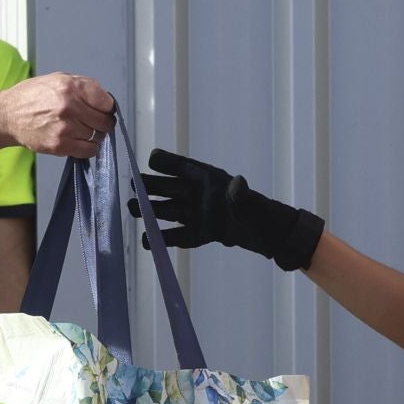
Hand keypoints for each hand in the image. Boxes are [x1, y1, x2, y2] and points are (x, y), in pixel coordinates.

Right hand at [0, 74, 114, 158]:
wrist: (7, 115)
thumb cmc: (31, 96)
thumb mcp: (57, 79)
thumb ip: (82, 87)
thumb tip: (104, 100)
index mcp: (71, 87)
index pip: (107, 102)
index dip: (106, 108)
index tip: (103, 110)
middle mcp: (70, 106)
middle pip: (105, 122)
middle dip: (102, 123)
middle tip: (94, 123)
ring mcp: (65, 127)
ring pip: (97, 137)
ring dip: (93, 136)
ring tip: (81, 130)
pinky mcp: (60, 144)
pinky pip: (88, 151)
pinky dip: (88, 148)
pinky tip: (79, 141)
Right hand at [130, 148, 322, 270]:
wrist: (273, 237)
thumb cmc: (264, 215)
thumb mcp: (252, 204)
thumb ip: (241, 195)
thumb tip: (237, 183)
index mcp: (210, 180)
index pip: (183, 167)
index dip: (167, 163)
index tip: (150, 160)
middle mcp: (200, 195)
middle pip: (169, 189)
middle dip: (149, 188)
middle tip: (131, 188)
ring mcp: (199, 214)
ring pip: (169, 211)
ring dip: (151, 212)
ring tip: (132, 211)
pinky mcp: (202, 233)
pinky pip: (179, 235)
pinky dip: (165, 239)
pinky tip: (149, 243)